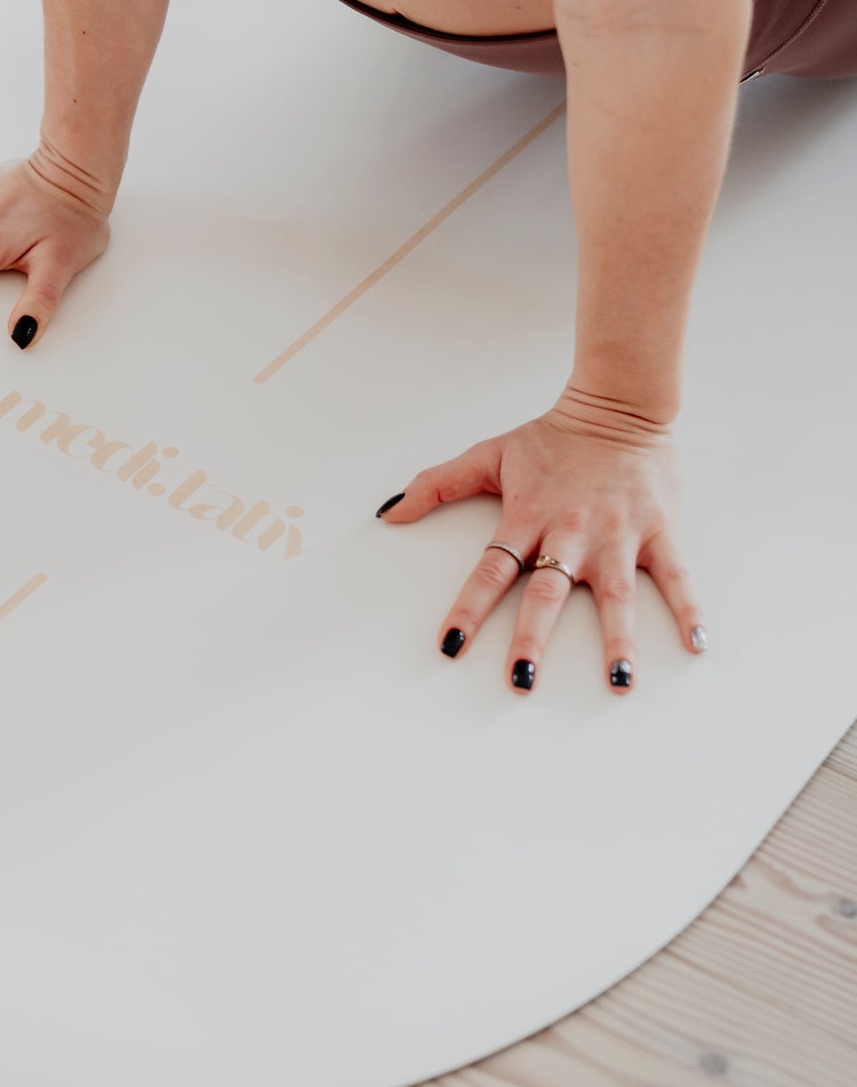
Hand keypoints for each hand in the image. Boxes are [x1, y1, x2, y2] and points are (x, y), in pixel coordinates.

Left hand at [376, 389, 707, 692]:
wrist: (618, 406)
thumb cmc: (554, 437)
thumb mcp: (489, 455)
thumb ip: (437, 485)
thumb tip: (390, 513)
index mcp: (527, 518)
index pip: (490, 570)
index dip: (468, 608)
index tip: (451, 646)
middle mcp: (571, 533)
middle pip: (547, 592)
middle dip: (532, 637)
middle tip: (522, 680)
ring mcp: (617, 534)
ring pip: (616, 595)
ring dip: (618, 638)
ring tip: (619, 681)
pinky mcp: (658, 530)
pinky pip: (675, 574)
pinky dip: (687, 607)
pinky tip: (697, 642)